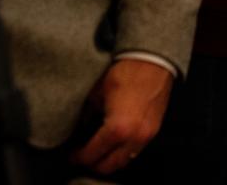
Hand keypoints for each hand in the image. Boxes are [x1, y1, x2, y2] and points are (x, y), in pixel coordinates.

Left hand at [72, 59, 173, 174]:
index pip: (92, 154)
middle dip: (93, 163)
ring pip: (124, 160)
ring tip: (99, 151)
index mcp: (117, 129)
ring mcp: (146, 135)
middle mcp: (134, 137)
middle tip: (83, 157)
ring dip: (110, 159)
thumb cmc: (126, 72)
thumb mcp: (97, 93)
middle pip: (109, 165)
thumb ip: (87, 114)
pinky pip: (136, 149)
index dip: (78, 157)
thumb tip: (79, 126)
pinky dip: (123, 151)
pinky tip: (115, 142)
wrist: (153, 60)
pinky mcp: (154, 129)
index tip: (72, 155)